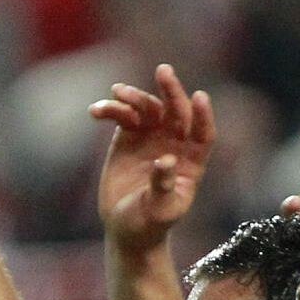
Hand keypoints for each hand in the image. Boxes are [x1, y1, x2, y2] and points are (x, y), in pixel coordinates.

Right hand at [92, 64, 215, 252]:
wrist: (125, 229)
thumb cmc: (149, 225)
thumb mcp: (158, 211)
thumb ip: (163, 186)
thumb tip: (165, 160)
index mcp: (191, 162)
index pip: (203, 134)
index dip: (202, 116)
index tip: (198, 97)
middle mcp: (174, 144)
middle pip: (176, 111)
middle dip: (171, 90)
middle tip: (163, 71)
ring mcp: (151, 138)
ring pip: (148, 108)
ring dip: (135, 97)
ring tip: (117, 93)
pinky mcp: (128, 137)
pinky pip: (122, 116)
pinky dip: (111, 109)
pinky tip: (96, 111)